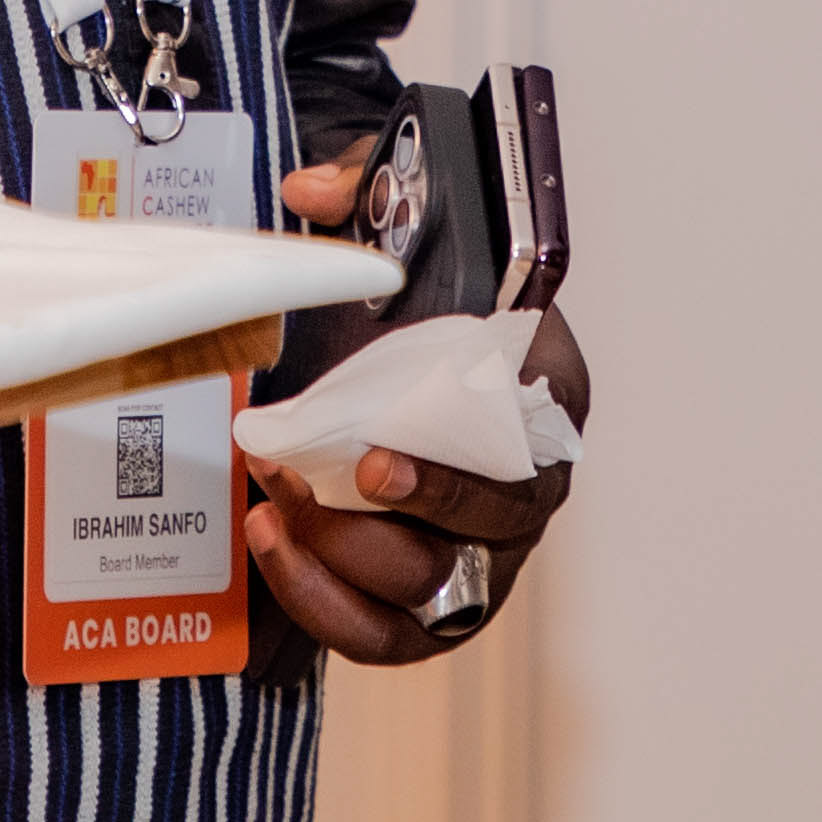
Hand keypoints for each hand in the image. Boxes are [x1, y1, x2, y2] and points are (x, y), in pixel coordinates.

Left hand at [255, 158, 588, 662]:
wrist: (394, 353)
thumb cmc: (415, 296)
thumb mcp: (397, 215)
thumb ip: (366, 185)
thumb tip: (312, 193)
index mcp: (548, 388)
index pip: (541, 434)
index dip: (465, 460)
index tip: (380, 455)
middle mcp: (532, 480)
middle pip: (494, 525)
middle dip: (401, 511)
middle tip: (319, 476)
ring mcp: (488, 549)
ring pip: (435, 587)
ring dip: (345, 554)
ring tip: (275, 502)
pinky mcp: (436, 601)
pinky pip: (394, 636)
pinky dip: (329, 607)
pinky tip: (274, 546)